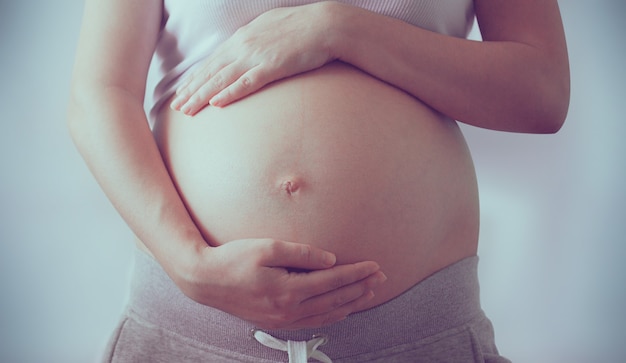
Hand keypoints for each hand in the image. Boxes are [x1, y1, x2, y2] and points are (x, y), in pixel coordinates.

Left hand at [170, 2, 336, 114]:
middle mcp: (243, 46)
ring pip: (222, 79)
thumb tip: (245, 51)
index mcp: (242, 37)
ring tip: (187, 110)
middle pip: (211, 72)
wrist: (324, 25)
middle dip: (191, 90)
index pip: (212, 61)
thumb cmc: (301, 27)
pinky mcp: (272, 67)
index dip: (195, 78)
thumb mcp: (270, 29)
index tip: (182, 91)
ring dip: (202, 96)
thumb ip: (254, 41)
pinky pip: (246, 83)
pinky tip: (216, 104)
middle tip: (176, 107)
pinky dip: (229, 93)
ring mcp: (256, 56)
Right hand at [173, 238, 385, 329]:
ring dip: (351, 303)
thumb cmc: (234, 259)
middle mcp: (288, 310)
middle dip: (361, 288)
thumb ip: (302, 253)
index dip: (356, 273)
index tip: (375, 266)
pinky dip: (333, 315)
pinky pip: (313, 322)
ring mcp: (282, 319)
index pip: (333, 281)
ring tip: (369, 294)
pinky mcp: (276, 322)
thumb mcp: (267, 247)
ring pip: (327, 315)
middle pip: (335, 299)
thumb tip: (331, 259)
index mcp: (288, 290)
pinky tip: (342, 309)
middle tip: (381, 278)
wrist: (205, 281)